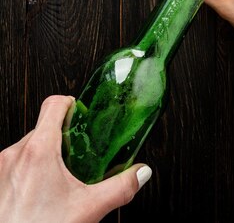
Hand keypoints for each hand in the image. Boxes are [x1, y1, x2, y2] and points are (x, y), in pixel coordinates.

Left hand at [0, 95, 151, 222]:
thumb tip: (140, 173)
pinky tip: (41, 192)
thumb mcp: (88, 209)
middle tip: (77, 156)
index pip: (54, 104)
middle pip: (43, 127)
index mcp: (39, 150)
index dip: (71, 104)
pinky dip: (29, 171)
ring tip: (58, 179)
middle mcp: (15, 153)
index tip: (81, 114)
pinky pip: (15, 163)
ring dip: (44, 156)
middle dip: (62, 139)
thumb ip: (119, 188)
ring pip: (28, 146)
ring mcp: (2, 167)